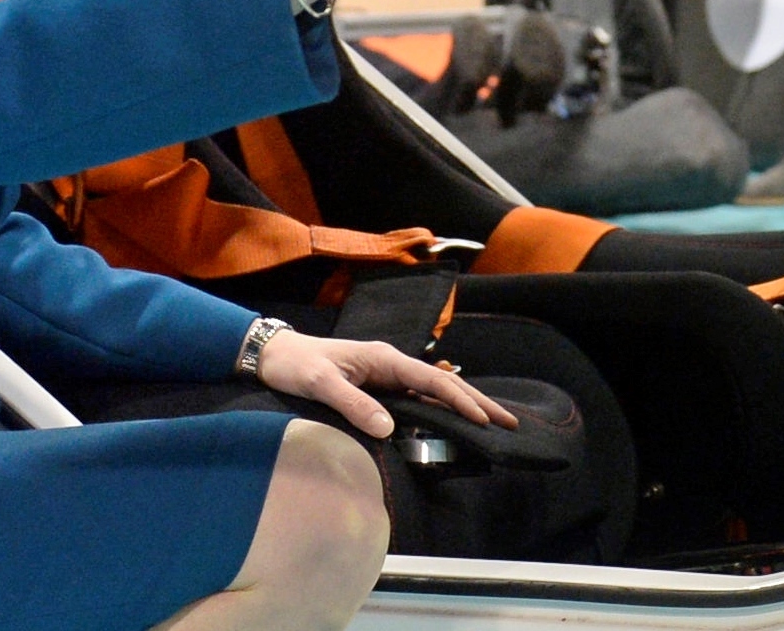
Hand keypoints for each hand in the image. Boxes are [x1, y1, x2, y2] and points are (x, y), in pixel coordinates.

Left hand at [257, 328, 519, 438]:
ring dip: (463, 404)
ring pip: (433, 390)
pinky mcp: (377, 386)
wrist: (273, 355)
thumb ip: (353, 404)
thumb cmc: (296, 366)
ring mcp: (385, 374)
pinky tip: (453, 421)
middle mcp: (390, 363)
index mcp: (383, 358)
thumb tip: (388, 428)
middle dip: (476, 401)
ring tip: (493, 423)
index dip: (459, 400)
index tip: (484, 420)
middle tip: (510, 423)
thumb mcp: (321, 384)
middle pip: (443, 382)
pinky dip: (441, 408)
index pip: (431, 380)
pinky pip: (418, 398)